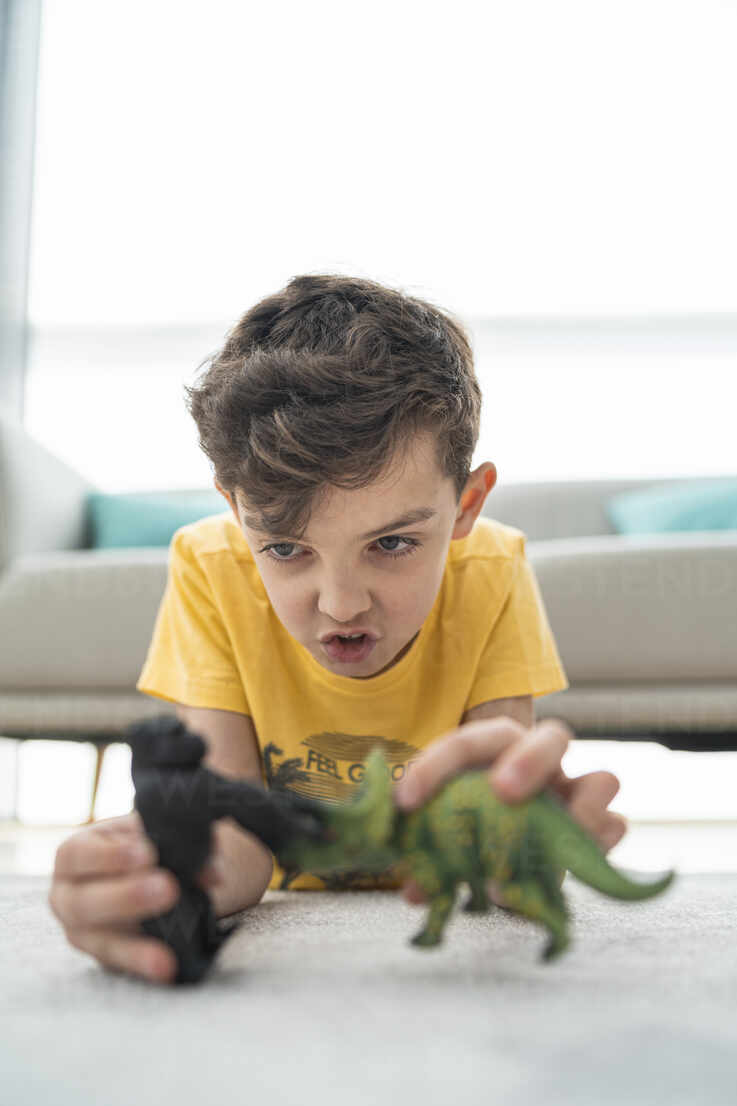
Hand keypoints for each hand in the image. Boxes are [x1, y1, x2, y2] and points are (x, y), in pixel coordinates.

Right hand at [48, 809, 223, 983]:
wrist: (156, 869)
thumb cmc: (147, 843)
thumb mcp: (156, 833)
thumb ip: (181, 842)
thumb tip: (212, 873)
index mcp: (75, 855)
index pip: (79, 855)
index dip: (109, 856)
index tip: (148, 853)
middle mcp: (69, 897)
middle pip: (85, 903)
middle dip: (127, 897)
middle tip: (168, 888)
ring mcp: (86, 933)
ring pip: (103, 944)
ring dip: (136, 948)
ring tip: (165, 956)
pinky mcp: (107, 958)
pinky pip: (124, 966)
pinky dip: (146, 966)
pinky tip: (168, 969)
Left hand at [392, 716, 627, 905]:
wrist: (504, 836)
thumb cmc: (469, 820)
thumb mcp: (443, 825)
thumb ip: (429, 847)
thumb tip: (414, 889)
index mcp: (498, 747)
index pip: (470, 742)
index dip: (436, 766)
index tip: (407, 800)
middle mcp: (543, 762)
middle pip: (555, 736)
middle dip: (530, 760)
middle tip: (503, 792)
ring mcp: (576, 793)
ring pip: (604, 781)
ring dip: (582, 811)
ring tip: (549, 846)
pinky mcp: (597, 829)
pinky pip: (615, 829)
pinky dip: (594, 848)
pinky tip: (559, 873)